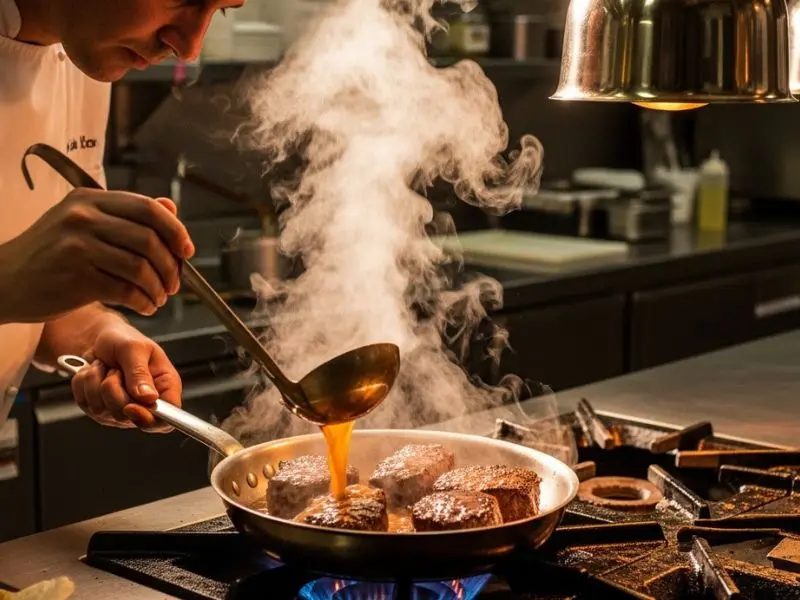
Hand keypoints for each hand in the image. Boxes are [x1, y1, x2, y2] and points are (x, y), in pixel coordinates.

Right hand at [0, 189, 193, 322]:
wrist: (3, 281)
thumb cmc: (48, 255)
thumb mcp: (82, 223)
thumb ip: (126, 215)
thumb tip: (170, 206)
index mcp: (89, 199)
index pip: (149, 208)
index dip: (176, 230)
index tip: (186, 251)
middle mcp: (83, 218)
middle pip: (150, 239)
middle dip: (171, 265)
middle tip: (174, 283)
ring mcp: (78, 247)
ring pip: (140, 267)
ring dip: (158, 287)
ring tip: (159, 298)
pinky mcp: (76, 278)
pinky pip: (126, 290)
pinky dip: (143, 301)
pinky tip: (145, 307)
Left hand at [71, 323, 180, 432]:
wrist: (100, 339)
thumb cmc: (123, 339)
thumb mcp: (134, 348)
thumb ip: (140, 373)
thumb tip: (148, 398)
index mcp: (164, 387)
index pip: (165, 418)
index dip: (148, 419)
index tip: (130, 406)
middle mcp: (144, 403)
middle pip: (127, 417)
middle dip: (113, 390)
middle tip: (115, 370)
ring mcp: (120, 409)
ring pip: (102, 411)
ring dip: (96, 383)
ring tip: (105, 367)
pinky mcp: (99, 409)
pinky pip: (85, 404)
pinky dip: (84, 384)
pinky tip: (94, 372)